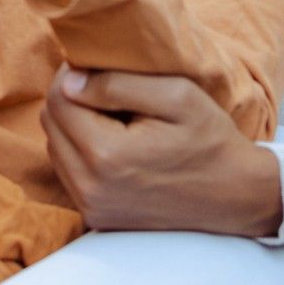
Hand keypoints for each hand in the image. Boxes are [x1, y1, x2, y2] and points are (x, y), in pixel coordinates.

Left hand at [40, 67, 283, 236]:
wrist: (233, 195)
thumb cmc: (209, 140)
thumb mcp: (175, 96)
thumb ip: (118, 84)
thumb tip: (70, 80)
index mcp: (107, 155)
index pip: (58, 100)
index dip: (71, 74)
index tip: (98, 67)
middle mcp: (90, 188)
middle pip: (50, 124)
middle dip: (71, 99)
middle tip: (108, 90)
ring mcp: (91, 207)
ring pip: (55, 147)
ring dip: (74, 125)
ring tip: (115, 117)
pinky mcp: (96, 217)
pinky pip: (69, 173)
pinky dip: (81, 151)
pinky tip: (114, 143)